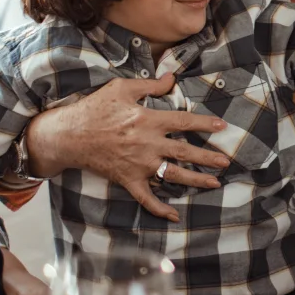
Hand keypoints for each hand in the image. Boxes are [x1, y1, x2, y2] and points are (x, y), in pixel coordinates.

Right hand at [22, 75, 230, 221]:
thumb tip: (172, 78)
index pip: (184, 122)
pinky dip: (160, 209)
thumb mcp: (121, 88)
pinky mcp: (128, 180)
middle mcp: (147, 144)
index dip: (205, 124)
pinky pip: (146, 198)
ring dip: (196, 180)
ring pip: (173, 175)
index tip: (222, 127)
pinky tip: (174, 216)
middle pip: (185, 152)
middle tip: (226, 161)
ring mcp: (138, 165)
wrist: (69, 135)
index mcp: (147, 120)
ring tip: (214, 182)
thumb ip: (150, 85)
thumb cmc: (95, 108)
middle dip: (208, 158)